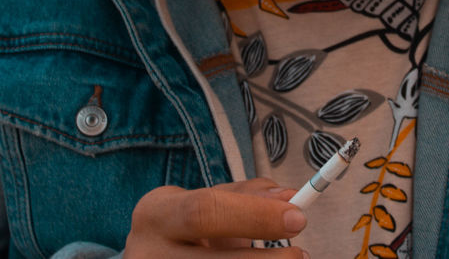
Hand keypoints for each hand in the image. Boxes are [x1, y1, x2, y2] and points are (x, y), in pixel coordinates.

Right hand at [123, 178, 309, 257]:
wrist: (151, 254)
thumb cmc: (185, 227)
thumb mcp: (205, 201)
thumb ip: (247, 196)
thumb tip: (289, 199)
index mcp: (155, 214)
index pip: (204, 212)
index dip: (254, 215)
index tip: (296, 217)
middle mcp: (149, 253)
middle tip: (299, 254)